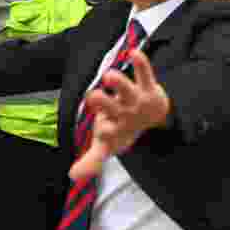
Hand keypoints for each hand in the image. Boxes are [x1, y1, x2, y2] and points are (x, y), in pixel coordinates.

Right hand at [69, 49, 170, 181]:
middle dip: (104, 104)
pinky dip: (141, 64)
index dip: (104, 133)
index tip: (101, 132)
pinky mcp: (148, 87)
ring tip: (109, 76)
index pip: (107, 133)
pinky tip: (134, 53)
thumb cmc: (122, 129)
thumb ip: (92, 159)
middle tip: (93, 96)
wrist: (155, 118)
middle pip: (114, 108)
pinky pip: (145, 74)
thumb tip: (73, 177)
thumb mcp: (106, 144)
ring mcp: (137, 100)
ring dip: (119, 83)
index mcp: (115, 130)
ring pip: (127, 90)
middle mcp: (125, 115)